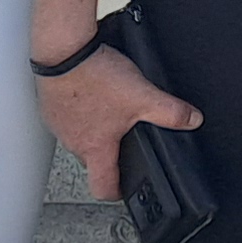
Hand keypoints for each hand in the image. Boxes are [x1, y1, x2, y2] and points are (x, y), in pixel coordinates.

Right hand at [39, 47, 200, 203]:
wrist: (62, 50)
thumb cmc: (93, 76)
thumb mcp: (142, 95)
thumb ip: (169, 112)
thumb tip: (191, 120)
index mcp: (95, 148)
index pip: (102, 188)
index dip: (116, 193)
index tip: (125, 189)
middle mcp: (73, 141)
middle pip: (92, 161)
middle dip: (110, 154)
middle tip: (125, 140)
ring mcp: (58, 123)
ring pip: (78, 137)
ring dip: (94, 129)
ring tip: (111, 111)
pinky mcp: (50, 104)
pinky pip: (66, 116)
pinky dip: (79, 110)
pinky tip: (92, 92)